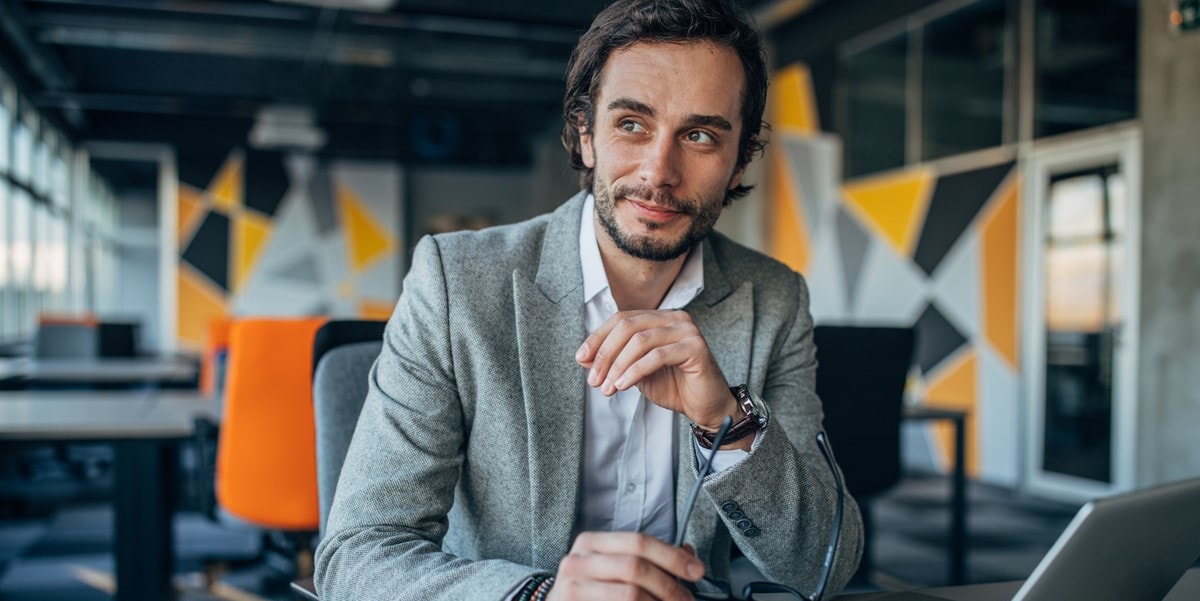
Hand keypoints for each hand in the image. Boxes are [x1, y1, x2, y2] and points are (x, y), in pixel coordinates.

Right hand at [547, 531, 703, 600]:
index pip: (639, 542)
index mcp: (591, 543)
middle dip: (670, 586)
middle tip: (687, 600)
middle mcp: (578, 561)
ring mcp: (572, 588)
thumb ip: (647, 559)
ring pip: (631, 595)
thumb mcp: (612, 568)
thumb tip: (688, 556)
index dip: (672, 556)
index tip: (697, 571)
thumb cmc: (590, 591)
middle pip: (636, 568)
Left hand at [575, 310, 737, 429]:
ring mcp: (687, 330)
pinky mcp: (696, 347)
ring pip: (640, 341)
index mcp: (659, 318)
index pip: (622, 319)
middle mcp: (674, 318)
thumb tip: (583, 357)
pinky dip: (634, 371)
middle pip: (628, 327)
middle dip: (606, 354)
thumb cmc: (673, 387)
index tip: (581, 358)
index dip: (598, 337)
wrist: (704, 407)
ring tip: (607, 388)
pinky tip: (623, 386)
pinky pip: (657, 356)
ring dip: (618, 366)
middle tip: (593, 380)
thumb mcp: (634, 373)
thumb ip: (613, 361)